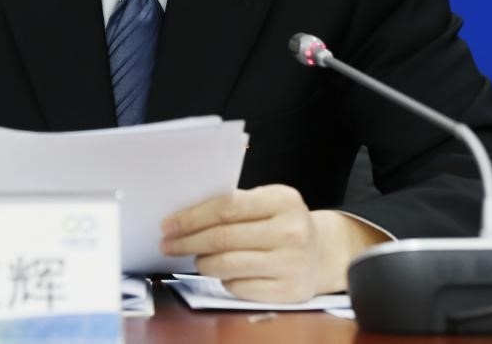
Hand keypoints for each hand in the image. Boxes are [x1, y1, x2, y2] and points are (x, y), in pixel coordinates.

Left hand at [159, 185, 388, 301]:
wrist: (323, 253)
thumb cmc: (283, 223)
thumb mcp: (269, 202)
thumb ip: (236, 204)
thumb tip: (184, 217)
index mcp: (283, 200)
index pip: (227, 207)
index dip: (192, 217)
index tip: (169, 224)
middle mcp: (291, 231)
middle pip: (224, 237)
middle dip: (188, 241)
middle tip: (168, 244)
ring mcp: (291, 263)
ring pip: (227, 265)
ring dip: (202, 262)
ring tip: (196, 259)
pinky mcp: (288, 291)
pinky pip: (240, 286)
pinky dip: (224, 279)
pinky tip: (222, 273)